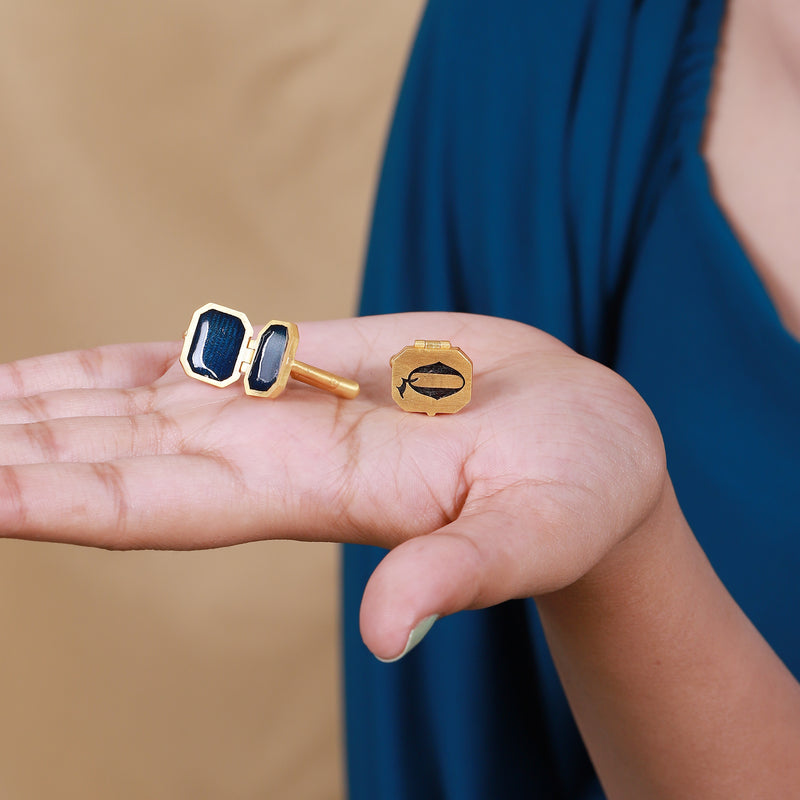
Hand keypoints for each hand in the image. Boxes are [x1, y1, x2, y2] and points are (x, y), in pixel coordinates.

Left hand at [0, 313, 664, 658]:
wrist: (589, 443)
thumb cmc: (582, 495)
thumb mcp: (538, 533)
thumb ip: (463, 571)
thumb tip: (388, 635)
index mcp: (328, 499)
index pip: (168, 505)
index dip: (68, 498)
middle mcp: (288, 461)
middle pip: (129, 455)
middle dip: (27, 445)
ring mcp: (297, 413)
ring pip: (152, 406)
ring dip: (57, 400)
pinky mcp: (322, 368)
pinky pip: (205, 366)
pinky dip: (131, 364)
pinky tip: (72, 366)